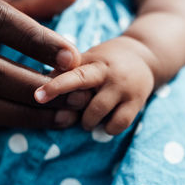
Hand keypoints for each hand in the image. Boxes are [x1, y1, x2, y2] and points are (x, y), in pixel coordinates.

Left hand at [35, 36, 154, 134]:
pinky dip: (107, 128)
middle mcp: (110, 76)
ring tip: (88, 117)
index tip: (38, 96)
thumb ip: (66, 72)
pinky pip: (117, 125)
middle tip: (73, 109)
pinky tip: (106, 122)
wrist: (145, 56)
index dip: (55, 86)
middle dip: (73, 111)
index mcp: (94, 64)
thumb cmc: (106, 60)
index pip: (73, 75)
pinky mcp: (137, 103)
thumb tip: (38, 87)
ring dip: (87, 122)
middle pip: (85, 99)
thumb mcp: (88, 59)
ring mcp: (125, 90)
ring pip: (98, 115)